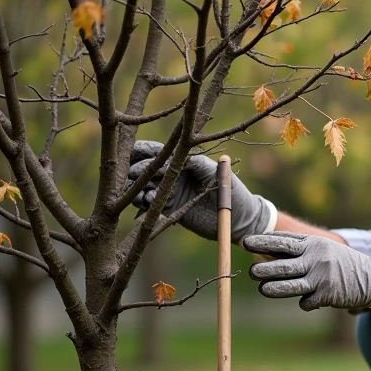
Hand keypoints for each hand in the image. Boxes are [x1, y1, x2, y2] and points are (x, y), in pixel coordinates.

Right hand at [125, 140, 272, 241]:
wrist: (239, 220)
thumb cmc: (232, 191)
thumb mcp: (217, 173)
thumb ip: (198, 163)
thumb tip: (178, 157)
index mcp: (184, 161)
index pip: (159, 152)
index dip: (145, 151)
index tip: (134, 153)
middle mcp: (173, 175)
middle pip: (146, 169)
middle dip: (135, 170)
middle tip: (131, 174)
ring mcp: (169, 193)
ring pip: (144, 187)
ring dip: (137, 189)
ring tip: (142, 193)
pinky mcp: (169, 210)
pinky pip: (149, 206)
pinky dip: (144, 204)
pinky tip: (146, 203)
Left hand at [243, 231, 370, 311]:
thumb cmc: (341, 262)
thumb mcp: (322, 249)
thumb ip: (298, 249)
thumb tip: (267, 250)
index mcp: (313, 245)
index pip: (281, 242)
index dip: (261, 242)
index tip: (245, 242)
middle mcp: (315, 259)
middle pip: (281, 265)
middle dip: (262, 269)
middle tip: (252, 272)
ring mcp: (321, 278)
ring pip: (288, 286)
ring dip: (272, 288)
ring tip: (263, 289)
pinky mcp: (327, 295)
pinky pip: (306, 302)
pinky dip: (304, 302)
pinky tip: (308, 300)